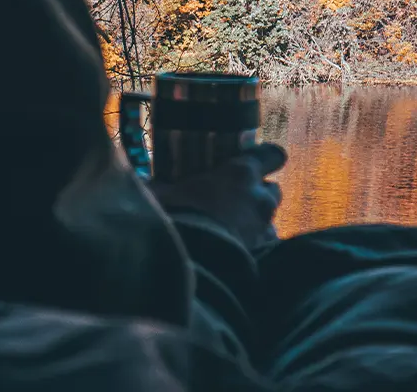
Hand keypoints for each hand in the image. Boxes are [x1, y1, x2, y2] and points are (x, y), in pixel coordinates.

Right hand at [148, 143, 287, 249]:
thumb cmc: (176, 216)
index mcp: (241, 173)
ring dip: (256, 221)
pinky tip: (237, 251)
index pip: (273, 155)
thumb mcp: (161, 194)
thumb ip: (159, 185)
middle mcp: (259, 198)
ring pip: (269, 219)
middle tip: (235, 199)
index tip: (255, 161)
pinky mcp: (262, 255)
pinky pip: (264, 246)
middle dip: (258, 194)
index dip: (267, 158)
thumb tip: (143, 181)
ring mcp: (264, 228)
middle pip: (272, 190)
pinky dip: (255, 246)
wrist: (190, 260)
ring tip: (234, 229)